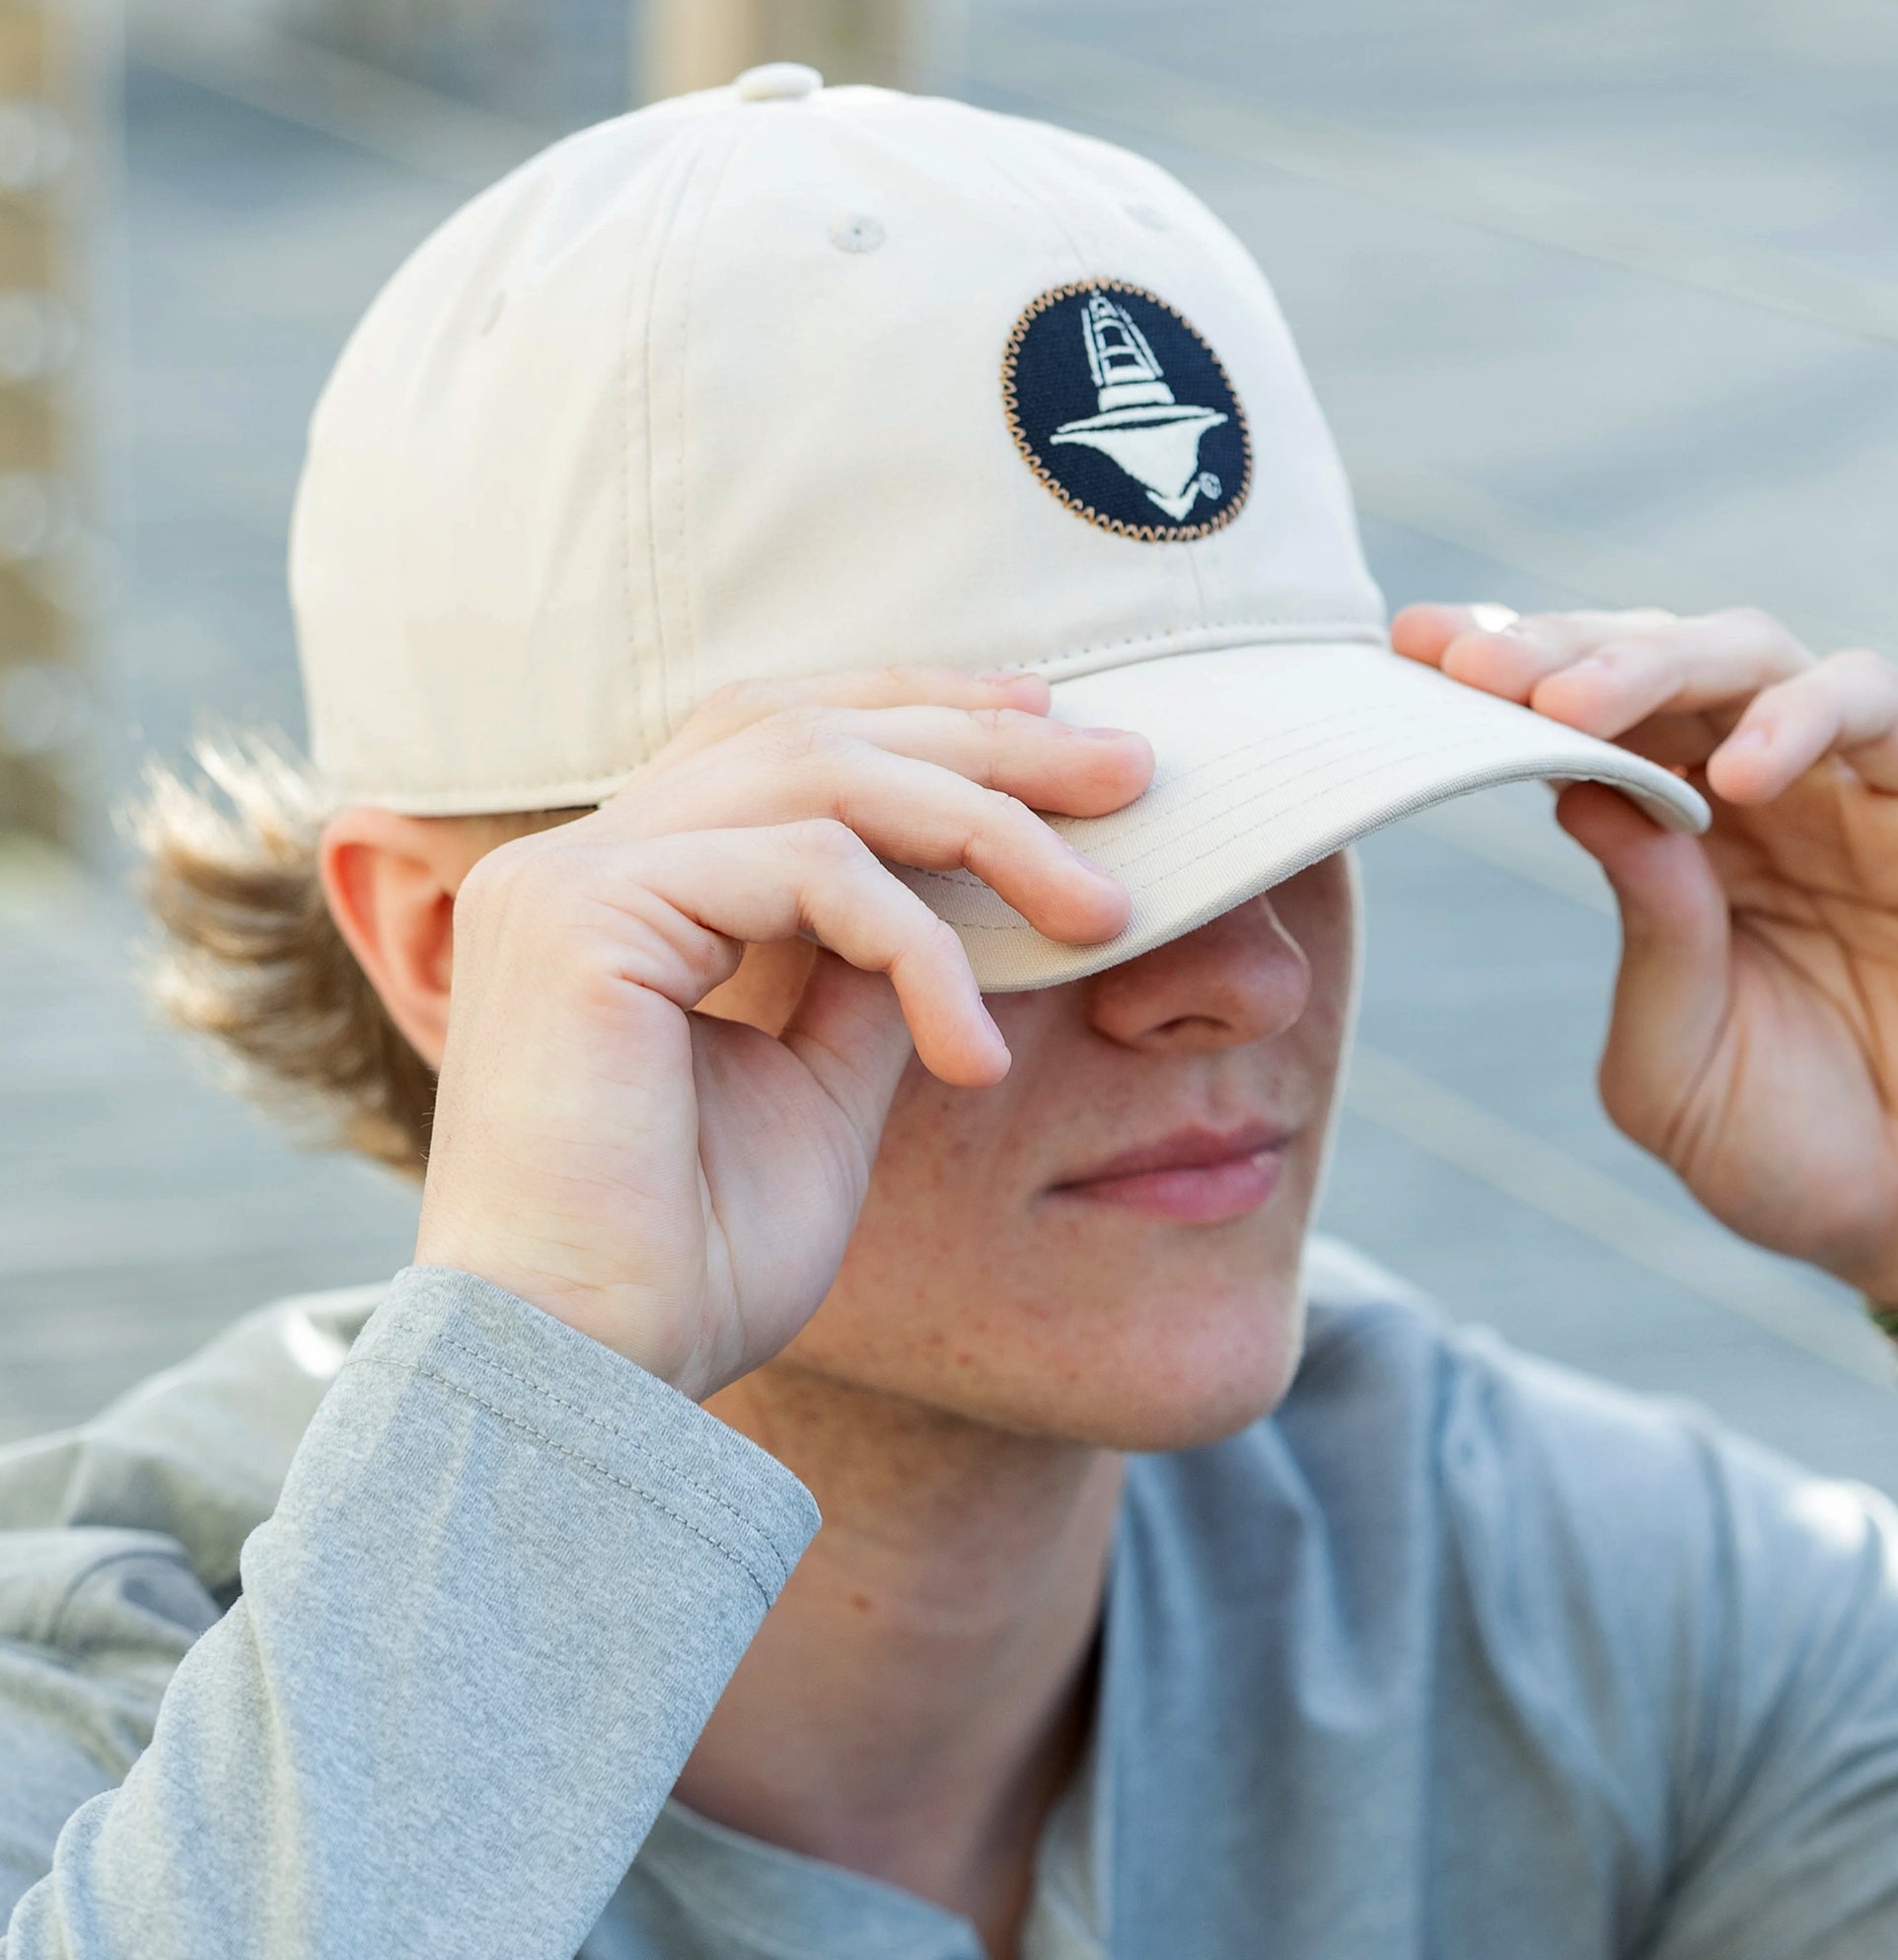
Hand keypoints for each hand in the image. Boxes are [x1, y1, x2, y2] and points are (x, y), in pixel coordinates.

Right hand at [414, 668, 1151, 1397]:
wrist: (588, 1380)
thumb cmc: (692, 1263)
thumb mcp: (821, 1090)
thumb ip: (868, 975)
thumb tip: (961, 899)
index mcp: (627, 892)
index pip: (779, 741)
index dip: (918, 713)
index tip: (1052, 729)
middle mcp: (586, 860)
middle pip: (809, 726)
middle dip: (982, 737)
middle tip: (1129, 769)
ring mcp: (572, 876)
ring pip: (820, 775)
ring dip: (985, 827)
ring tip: (1104, 911)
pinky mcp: (582, 916)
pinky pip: (806, 872)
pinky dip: (919, 947)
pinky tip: (976, 1054)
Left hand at [1393, 603, 1897, 1320]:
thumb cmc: (1804, 1159)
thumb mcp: (1675, 1065)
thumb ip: (1645, 935)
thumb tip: (1581, 796)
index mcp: (1671, 855)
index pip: (1574, 731)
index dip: (1498, 684)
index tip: (1404, 657)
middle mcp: (1753, 801)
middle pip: (1645, 665)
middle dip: (1547, 652)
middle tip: (1467, 666)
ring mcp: (1849, 792)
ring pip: (1748, 653)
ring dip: (1649, 663)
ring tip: (1567, 707)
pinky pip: (1875, 705)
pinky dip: (1800, 715)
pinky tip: (1732, 775)